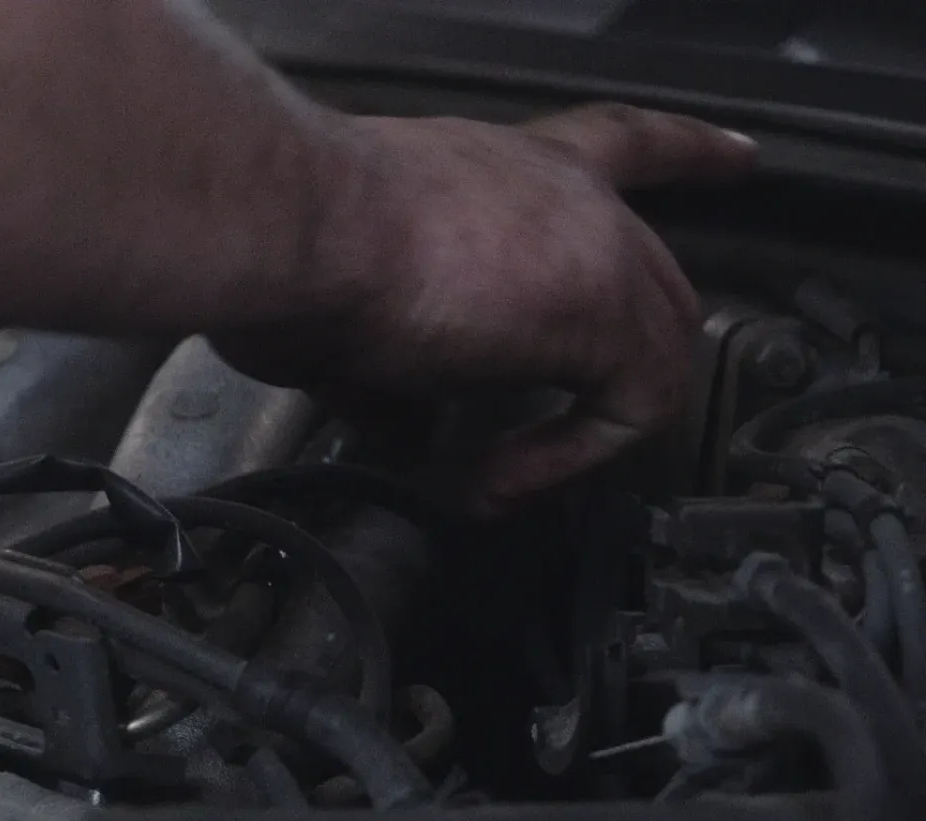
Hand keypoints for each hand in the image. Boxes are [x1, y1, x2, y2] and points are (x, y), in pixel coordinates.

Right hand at [219, 103, 755, 510]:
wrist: (290, 224)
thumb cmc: (286, 243)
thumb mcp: (348, 302)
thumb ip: (398, 359)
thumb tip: (407, 422)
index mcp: (498, 169)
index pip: (615, 142)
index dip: (681, 154)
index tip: (733, 160)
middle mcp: (556, 188)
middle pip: (649, 272)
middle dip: (619, 359)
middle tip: (570, 433)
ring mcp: (590, 241)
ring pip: (649, 348)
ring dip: (574, 433)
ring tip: (492, 479)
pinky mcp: (602, 306)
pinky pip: (627, 412)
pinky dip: (559, 464)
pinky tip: (490, 480)